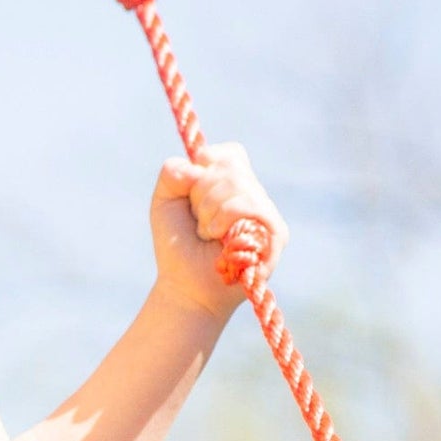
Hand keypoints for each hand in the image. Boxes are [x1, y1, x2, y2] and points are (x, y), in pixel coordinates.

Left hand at [149, 142, 287, 321]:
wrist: (185, 286)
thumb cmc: (177, 246)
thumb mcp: (163, 202)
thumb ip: (172, 173)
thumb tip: (196, 163)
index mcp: (233, 183)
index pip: (228, 155)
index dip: (205, 167)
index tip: (190, 191)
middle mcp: (254, 194)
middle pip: (229, 167)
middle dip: (201, 195)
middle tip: (200, 223)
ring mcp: (267, 212)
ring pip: (237, 186)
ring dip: (210, 213)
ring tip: (208, 235)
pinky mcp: (276, 232)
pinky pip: (250, 206)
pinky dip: (225, 221)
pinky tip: (221, 242)